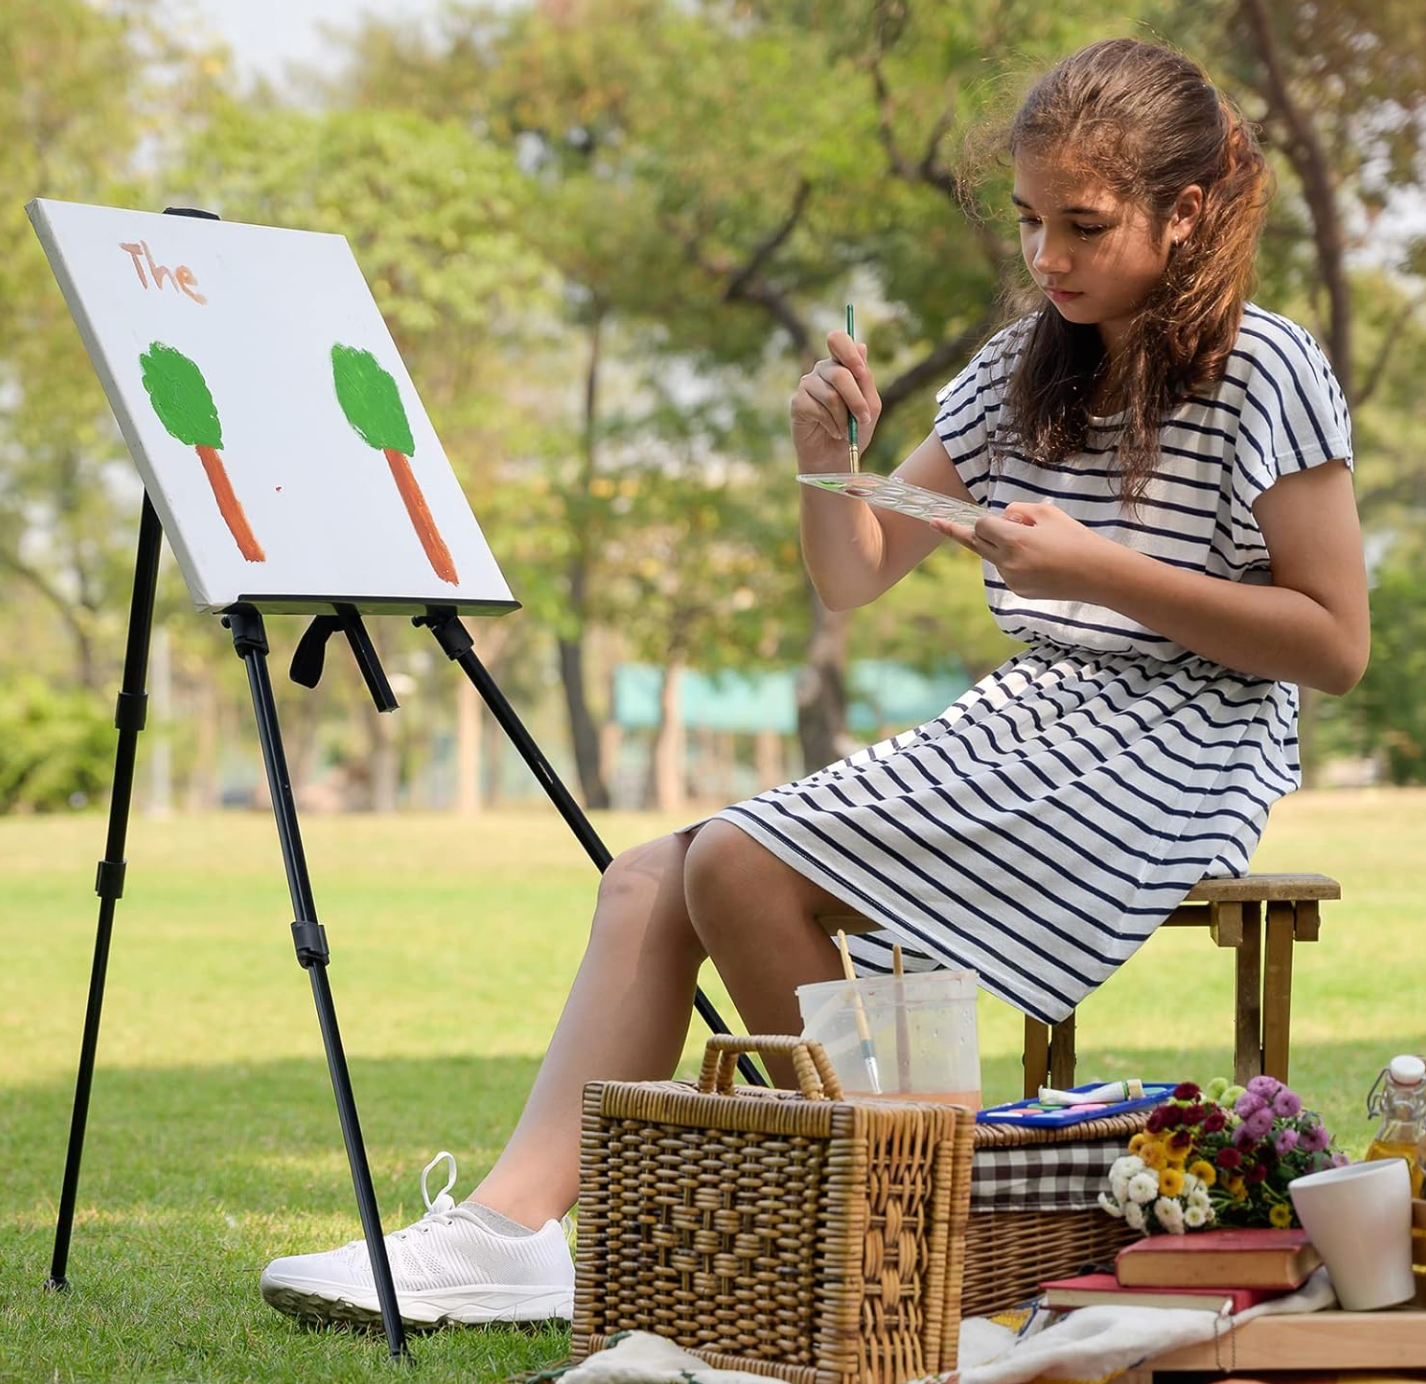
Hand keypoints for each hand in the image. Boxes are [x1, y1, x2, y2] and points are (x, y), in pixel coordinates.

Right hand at [790, 329, 881, 466]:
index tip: (861, 372)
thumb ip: (866, 379)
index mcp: (840, 364)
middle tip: (863, 418)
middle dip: (856, 400)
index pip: (838, 340)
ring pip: (831, 395)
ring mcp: (807, 385)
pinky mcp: (797, 402)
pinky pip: (818, 409)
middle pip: (840, 373)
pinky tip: (833, 431)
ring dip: (843, 418)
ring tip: (846, 431)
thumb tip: (862, 346)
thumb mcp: (869, 406)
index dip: (849, 352)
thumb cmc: (854, 430)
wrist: (836, 457)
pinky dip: (831, 424)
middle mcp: (822, 370)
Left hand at [930, 502, 1123, 602]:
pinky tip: (1040, 561)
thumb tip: (1001, 517)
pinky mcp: (1019, 591)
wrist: (1097, 574)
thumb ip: (1018, 510)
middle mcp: (1007, 562)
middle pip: (976, 544)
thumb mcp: (1047, 513)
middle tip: (936, 523)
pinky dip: (1014, 562)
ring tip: (1036, 544)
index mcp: (1013, 540)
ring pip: (994, 557)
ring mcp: (1012, 580)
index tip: (946, 517)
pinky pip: (1007, 571)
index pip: (980, 526)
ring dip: (1002, 547)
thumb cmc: (1075, 538)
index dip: (981, 519)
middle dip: (958, 533)